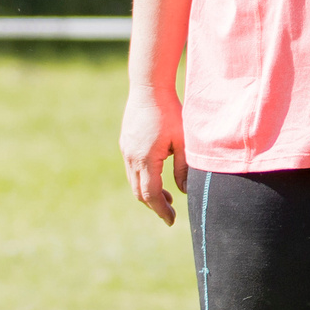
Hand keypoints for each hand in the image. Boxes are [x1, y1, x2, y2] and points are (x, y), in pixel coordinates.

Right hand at [120, 85, 188, 224]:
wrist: (149, 88)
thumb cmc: (171, 112)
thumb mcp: (184, 142)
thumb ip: (184, 168)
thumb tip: (183, 192)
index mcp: (146, 159)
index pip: (151, 195)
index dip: (161, 211)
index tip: (172, 221)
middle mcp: (132, 158)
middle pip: (139, 192)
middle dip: (155, 206)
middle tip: (170, 214)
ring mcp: (126, 151)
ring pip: (134, 182)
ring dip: (148, 193)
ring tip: (167, 198)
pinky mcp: (126, 144)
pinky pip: (132, 170)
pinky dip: (143, 180)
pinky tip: (157, 178)